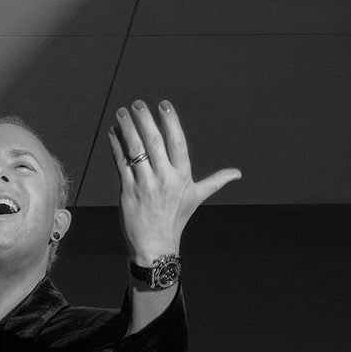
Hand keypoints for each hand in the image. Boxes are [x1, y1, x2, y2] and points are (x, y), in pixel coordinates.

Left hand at [111, 99, 240, 263]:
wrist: (155, 246)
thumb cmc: (176, 219)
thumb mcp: (196, 198)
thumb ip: (215, 181)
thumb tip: (237, 174)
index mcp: (182, 177)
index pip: (177, 143)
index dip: (171, 122)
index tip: (163, 105)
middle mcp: (165, 179)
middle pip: (154, 142)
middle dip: (145, 120)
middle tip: (138, 104)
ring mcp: (145, 185)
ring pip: (135, 150)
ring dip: (127, 128)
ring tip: (122, 112)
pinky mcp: (128, 192)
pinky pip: (121, 163)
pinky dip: (116, 146)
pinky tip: (113, 132)